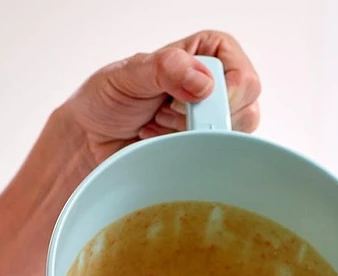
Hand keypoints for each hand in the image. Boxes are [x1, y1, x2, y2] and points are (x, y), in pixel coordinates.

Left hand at [62, 30, 260, 164]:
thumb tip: (204, 82)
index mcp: (206, 53)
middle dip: (201, 118)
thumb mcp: (129, 73)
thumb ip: (166, 68)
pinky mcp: (204, 151)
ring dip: (190, 137)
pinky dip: (186, 156)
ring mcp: (213, 122)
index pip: (243, 72)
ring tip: (158, 125)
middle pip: (246, 107)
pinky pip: (216, 160)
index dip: (225, 92)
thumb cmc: (108, 99)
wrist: (91, 138)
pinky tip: (160, 143)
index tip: (194, 101)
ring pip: (234, 138)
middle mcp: (217, 85)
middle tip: (164, 112)